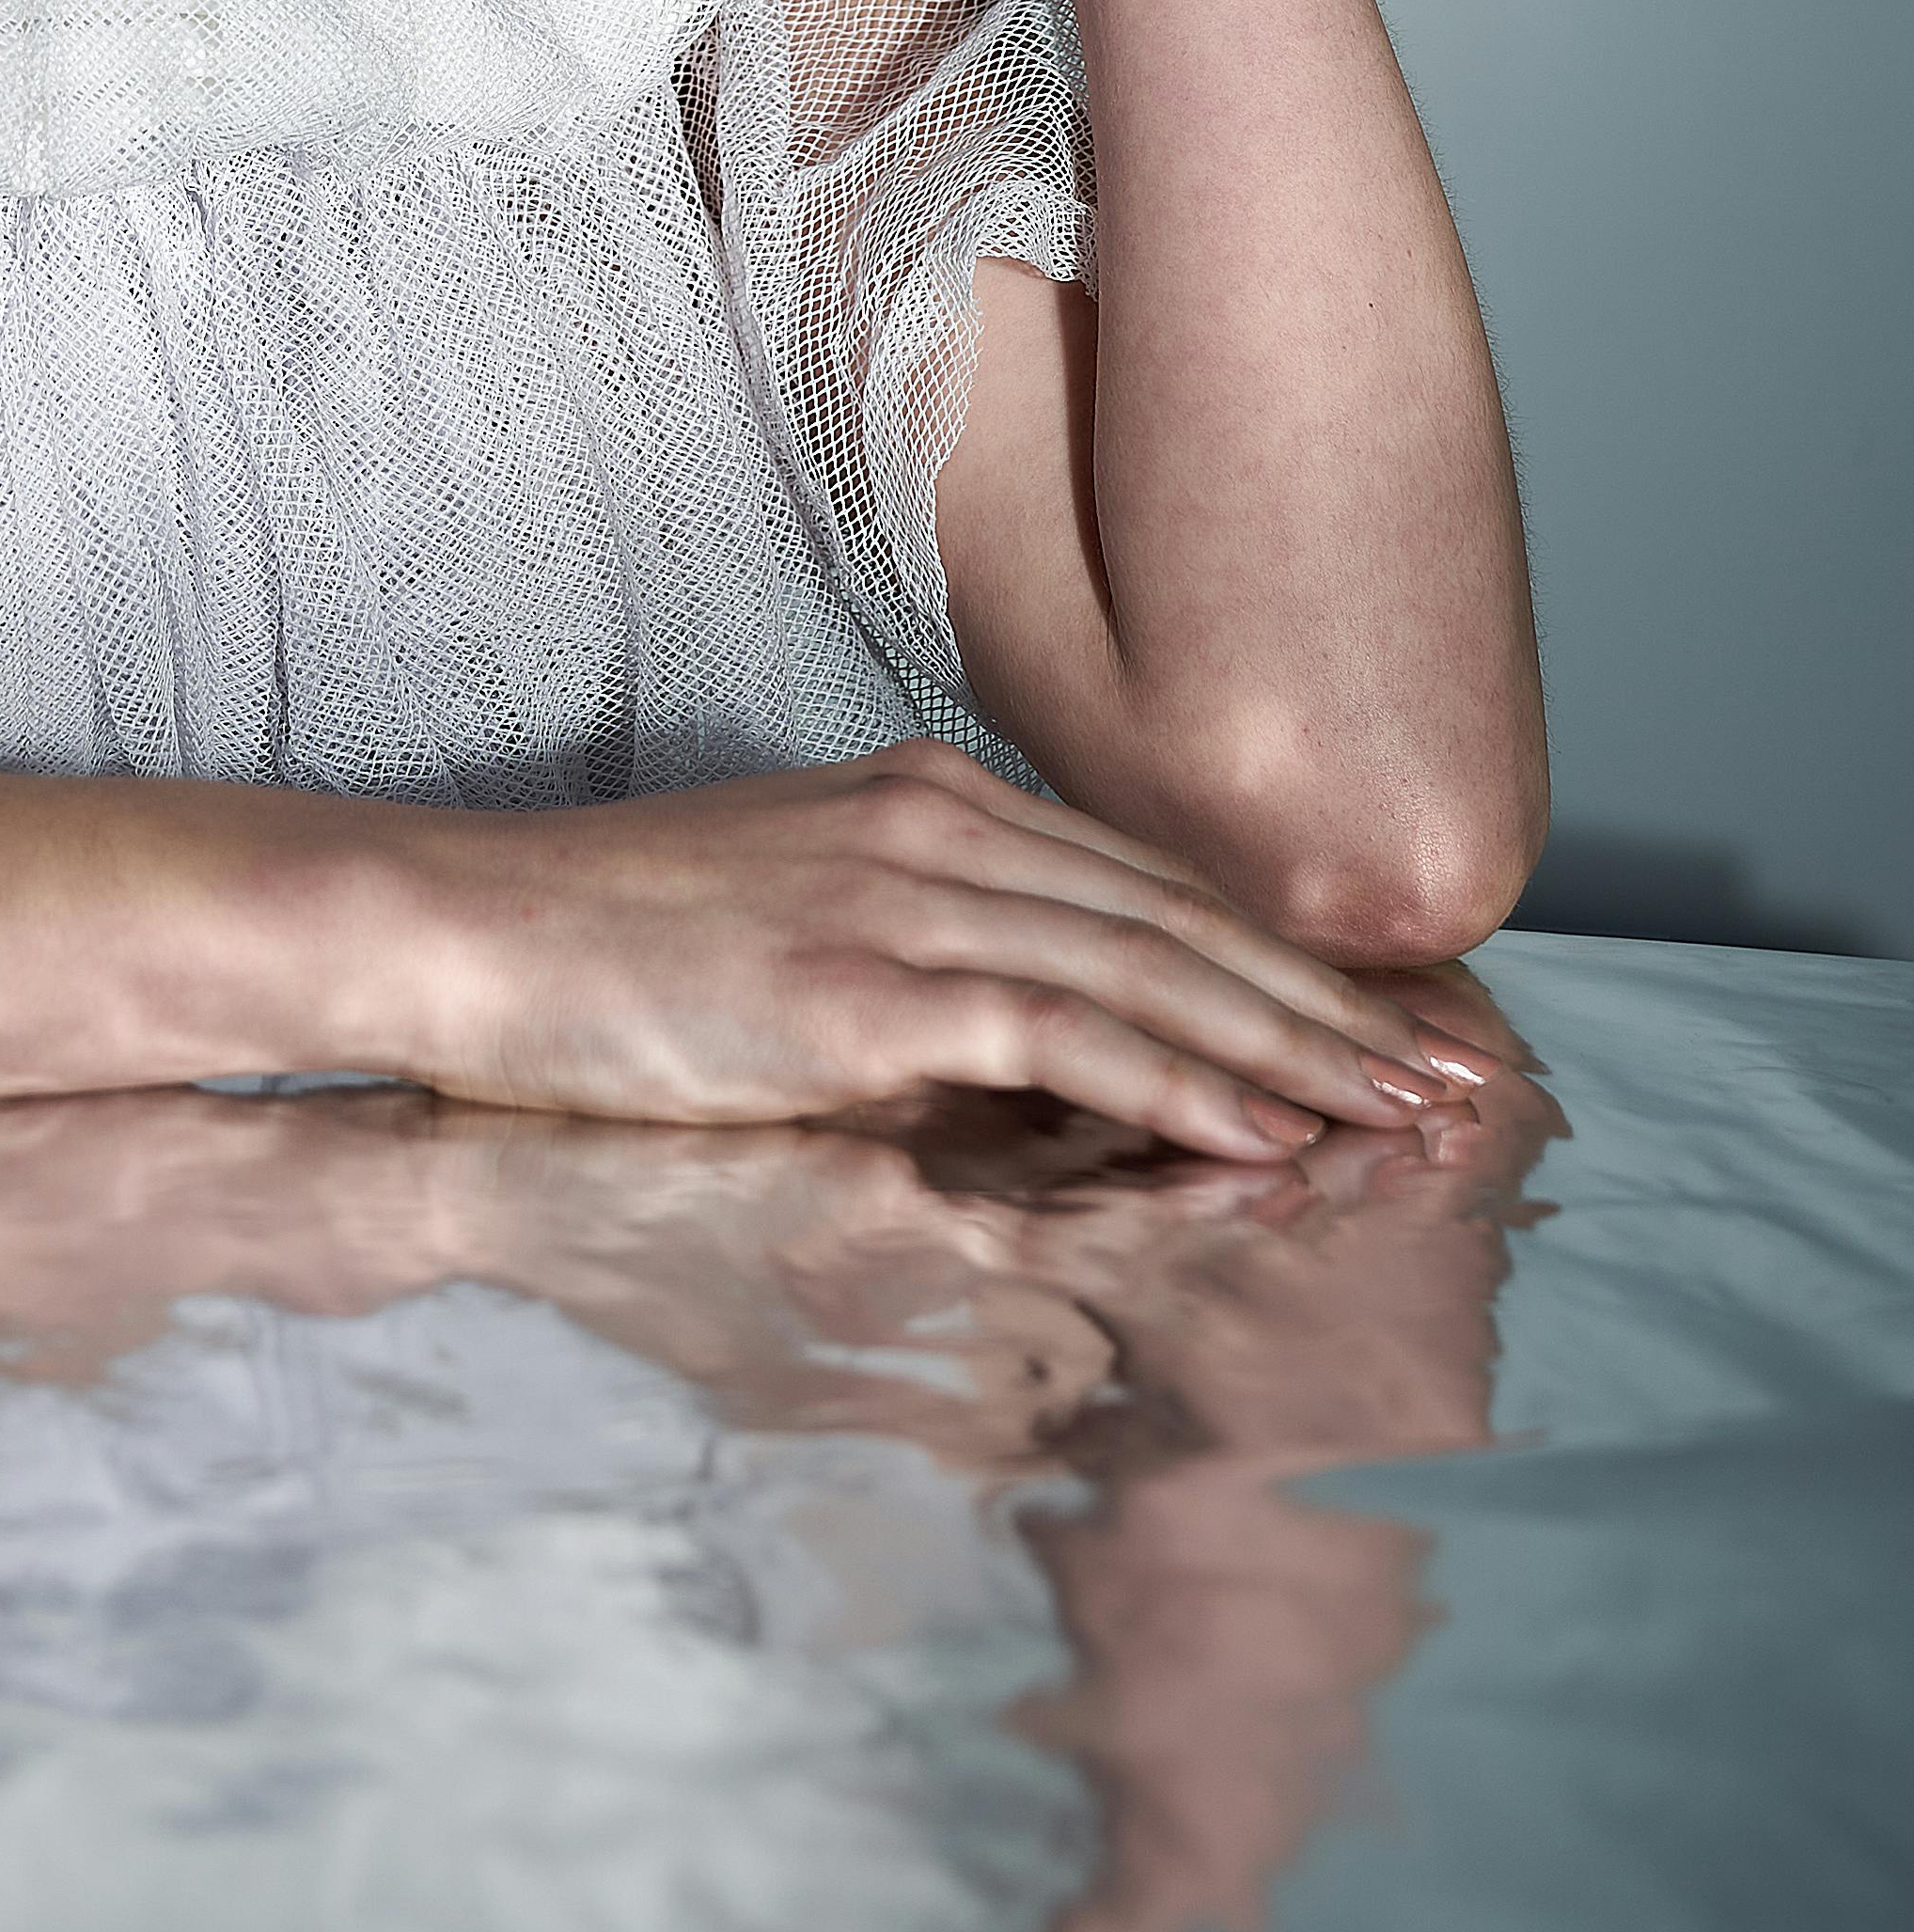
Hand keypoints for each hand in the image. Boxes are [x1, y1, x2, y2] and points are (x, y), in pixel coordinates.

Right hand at [375, 739, 1492, 1164]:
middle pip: (1184, 919)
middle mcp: (938, 822)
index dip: (1285, 957)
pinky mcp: (865, 984)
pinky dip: (1180, 1085)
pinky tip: (1263, 1133)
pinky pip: (1064, 1033)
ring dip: (1299, 1055)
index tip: (1393, 1020)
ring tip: (1407, 1116)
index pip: (1150, 883)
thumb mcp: (791, 928)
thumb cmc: (609, 947)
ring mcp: (904, 894)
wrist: (468, 925)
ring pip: (1154, 974)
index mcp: (927, 798)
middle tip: (1462, 1076)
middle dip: (1336, 1008)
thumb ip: (919, 970)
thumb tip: (1035, 1058)